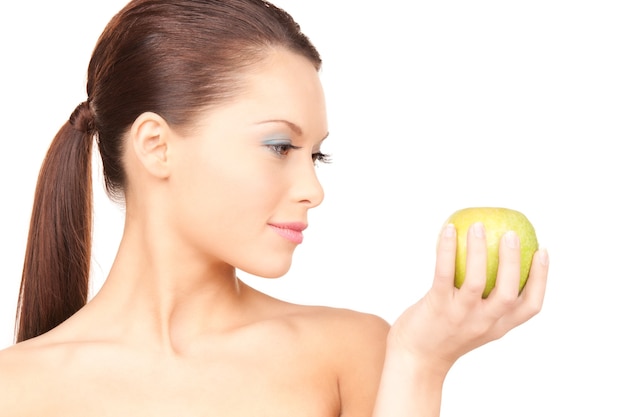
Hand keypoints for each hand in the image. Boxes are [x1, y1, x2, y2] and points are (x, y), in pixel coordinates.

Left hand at [388, 222, 548, 374]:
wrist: (414, 359)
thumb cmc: (443, 334)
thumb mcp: (473, 323)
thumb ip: (486, 303)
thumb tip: (491, 258)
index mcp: (498, 326)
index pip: (530, 305)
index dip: (542, 278)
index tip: (543, 251)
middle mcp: (483, 323)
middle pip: (509, 292)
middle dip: (514, 261)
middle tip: (511, 233)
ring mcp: (460, 316)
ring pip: (476, 281)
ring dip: (479, 251)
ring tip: (478, 226)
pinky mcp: (437, 307)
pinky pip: (444, 274)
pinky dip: (446, 250)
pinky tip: (448, 230)